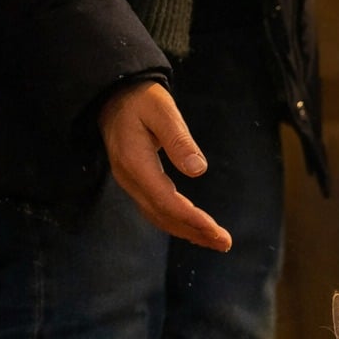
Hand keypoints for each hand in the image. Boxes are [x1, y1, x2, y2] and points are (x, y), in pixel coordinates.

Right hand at [98, 81, 231, 251]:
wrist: (113, 95)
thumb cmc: (141, 99)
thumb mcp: (162, 111)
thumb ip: (179, 140)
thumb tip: (198, 170)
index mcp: (135, 162)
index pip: (166, 200)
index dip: (191, 219)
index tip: (216, 231)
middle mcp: (130, 178)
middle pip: (164, 215)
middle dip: (195, 232)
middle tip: (225, 243)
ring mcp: (131, 182)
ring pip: (159, 217)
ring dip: (188, 232)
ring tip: (217, 241)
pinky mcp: (136, 182)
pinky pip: (156, 209)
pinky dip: (177, 223)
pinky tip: (196, 229)